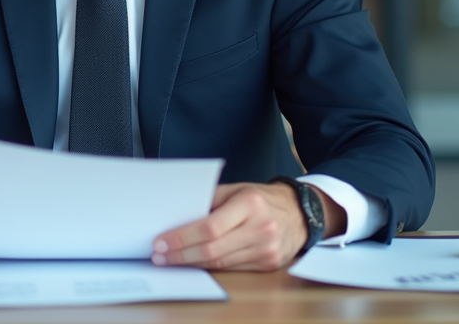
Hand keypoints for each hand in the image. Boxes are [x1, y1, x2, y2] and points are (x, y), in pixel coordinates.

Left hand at [151, 182, 345, 271]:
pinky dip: (210, 267)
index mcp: (250, 203)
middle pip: (213, 249)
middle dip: (181, 254)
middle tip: (160, 255)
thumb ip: (209, 201)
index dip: (183, 238)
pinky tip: (194, 263)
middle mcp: (260, 228)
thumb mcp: (236, 189)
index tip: (161, 242)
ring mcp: (266, 249)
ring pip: (221, 263)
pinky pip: (232, 269)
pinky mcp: (268, 264)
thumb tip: (176, 216)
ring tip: (171, 260)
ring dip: (192, 263)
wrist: (298, 212)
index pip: (210, 226)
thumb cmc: (261, 198)